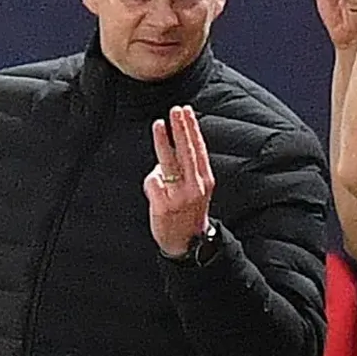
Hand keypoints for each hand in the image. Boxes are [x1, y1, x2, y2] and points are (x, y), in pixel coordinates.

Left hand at [144, 105, 213, 257]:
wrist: (187, 244)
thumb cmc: (189, 212)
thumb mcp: (197, 190)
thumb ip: (188, 168)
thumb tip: (169, 146)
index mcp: (204, 181)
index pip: (198, 149)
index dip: (192, 128)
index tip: (186, 111)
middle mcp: (194, 187)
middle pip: (186, 151)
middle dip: (180, 128)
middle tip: (175, 110)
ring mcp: (179, 197)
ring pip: (169, 163)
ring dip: (163, 141)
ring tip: (158, 124)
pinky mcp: (164, 207)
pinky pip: (154, 183)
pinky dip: (151, 181)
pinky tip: (154, 187)